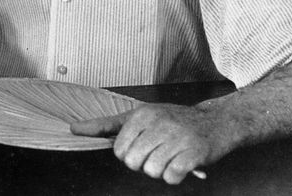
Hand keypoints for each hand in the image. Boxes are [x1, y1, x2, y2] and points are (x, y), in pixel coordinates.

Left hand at [71, 103, 231, 183]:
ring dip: (160, 171)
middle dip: (144, 165)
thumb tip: (74, 129)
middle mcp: (159, 123)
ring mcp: (177, 137)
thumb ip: (106, 125)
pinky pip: (172, 177)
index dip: (130, 155)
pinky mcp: (194, 153)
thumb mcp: (139, 115)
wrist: (217, 121)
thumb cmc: (174, 120)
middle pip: (133, 162)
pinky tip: (182, 165)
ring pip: (152, 171)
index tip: (144, 147)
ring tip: (171, 158)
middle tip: (159, 154)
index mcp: (142, 114)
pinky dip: (175, 177)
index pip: (119, 150)